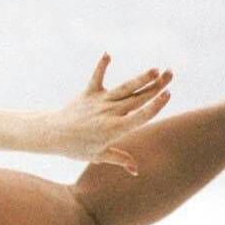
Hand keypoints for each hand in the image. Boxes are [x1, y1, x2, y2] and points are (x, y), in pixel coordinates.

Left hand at [48, 54, 173, 174]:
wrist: (53, 135)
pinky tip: (107, 54)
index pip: (140, 117)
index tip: (168, 95)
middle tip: (171, 73)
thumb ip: (120, 159)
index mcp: (115, 129)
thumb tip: (136, 170)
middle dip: (156, 86)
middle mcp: (110, 113)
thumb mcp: (99, 156)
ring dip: (140, 77)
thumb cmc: (77, 148)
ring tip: (155, 68)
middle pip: (137, 98)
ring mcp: (99, 102)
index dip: (155, 106)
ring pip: (124, 88)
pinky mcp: (88, 93)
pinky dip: (101, 66)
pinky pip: (96, 77)